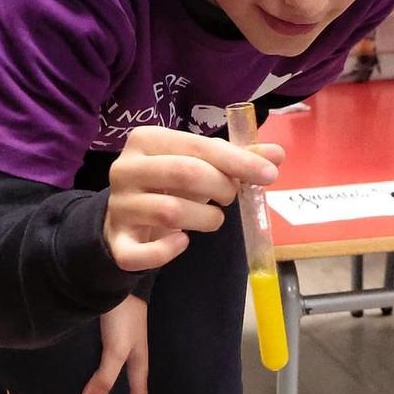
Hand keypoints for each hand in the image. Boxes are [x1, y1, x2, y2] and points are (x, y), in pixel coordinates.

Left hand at [81, 294, 149, 393]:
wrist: (121, 276)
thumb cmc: (123, 315)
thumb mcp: (116, 348)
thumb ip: (105, 376)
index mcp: (138, 365)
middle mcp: (133, 359)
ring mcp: (123, 347)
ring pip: (120, 382)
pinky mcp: (112, 336)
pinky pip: (109, 368)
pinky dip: (104, 381)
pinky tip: (92, 383)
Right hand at [102, 126, 283, 273]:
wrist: (124, 217)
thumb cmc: (168, 185)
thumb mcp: (199, 165)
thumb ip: (236, 159)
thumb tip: (277, 154)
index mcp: (147, 140)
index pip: (199, 146)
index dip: (239, 161)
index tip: (269, 174)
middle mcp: (125, 169)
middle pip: (184, 173)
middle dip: (221, 187)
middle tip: (231, 198)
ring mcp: (119, 206)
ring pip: (170, 212)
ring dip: (205, 219)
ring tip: (213, 220)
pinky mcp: (117, 241)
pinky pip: (142, 253)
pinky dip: (167, 252)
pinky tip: (182, 243)